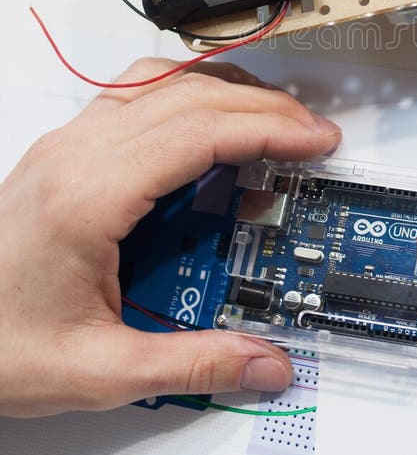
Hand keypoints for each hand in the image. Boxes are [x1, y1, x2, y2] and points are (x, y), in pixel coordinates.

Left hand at [0, 59, 340, 417]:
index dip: (269, 128)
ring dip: (223, 92)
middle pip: (189, 97)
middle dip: (264, 108)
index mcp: (89, 196)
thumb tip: (267, 363)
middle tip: (313, 135)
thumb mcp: (100, 370)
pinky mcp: (61, 152)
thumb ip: (194, 365)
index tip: (316, 139)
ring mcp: (65, 145)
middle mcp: (76, 154)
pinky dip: (182, 97)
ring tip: (270, 120)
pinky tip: (206, 127)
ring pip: (159, 84)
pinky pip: (132, 97)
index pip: (200, 132)